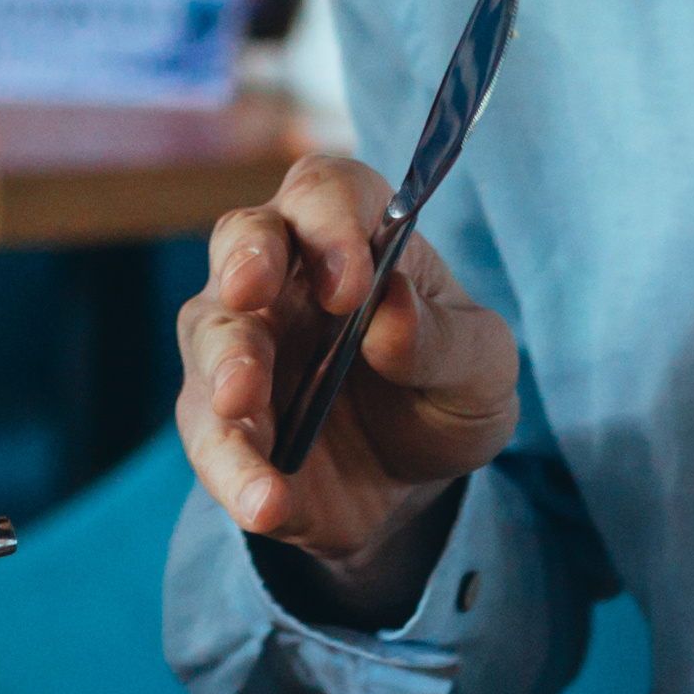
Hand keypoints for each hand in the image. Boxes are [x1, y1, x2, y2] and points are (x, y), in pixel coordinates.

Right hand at [174, 156, 518, 595]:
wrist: (415, 480)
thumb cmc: (446, 386)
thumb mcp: (481, 369)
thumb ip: (444, 339)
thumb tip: (390, 313)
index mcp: (352, 233)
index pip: (326, 193)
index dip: (331, 223)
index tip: (352, 281)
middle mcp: (280, 273)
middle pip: (244, 238)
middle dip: (245, 262)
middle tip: (252, 291)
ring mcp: (238, 344)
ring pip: (211, 334)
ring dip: (225, 365)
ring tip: (242, 403)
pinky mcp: (218, 419)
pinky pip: (213, 437)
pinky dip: (235, 470)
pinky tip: (266, 501)